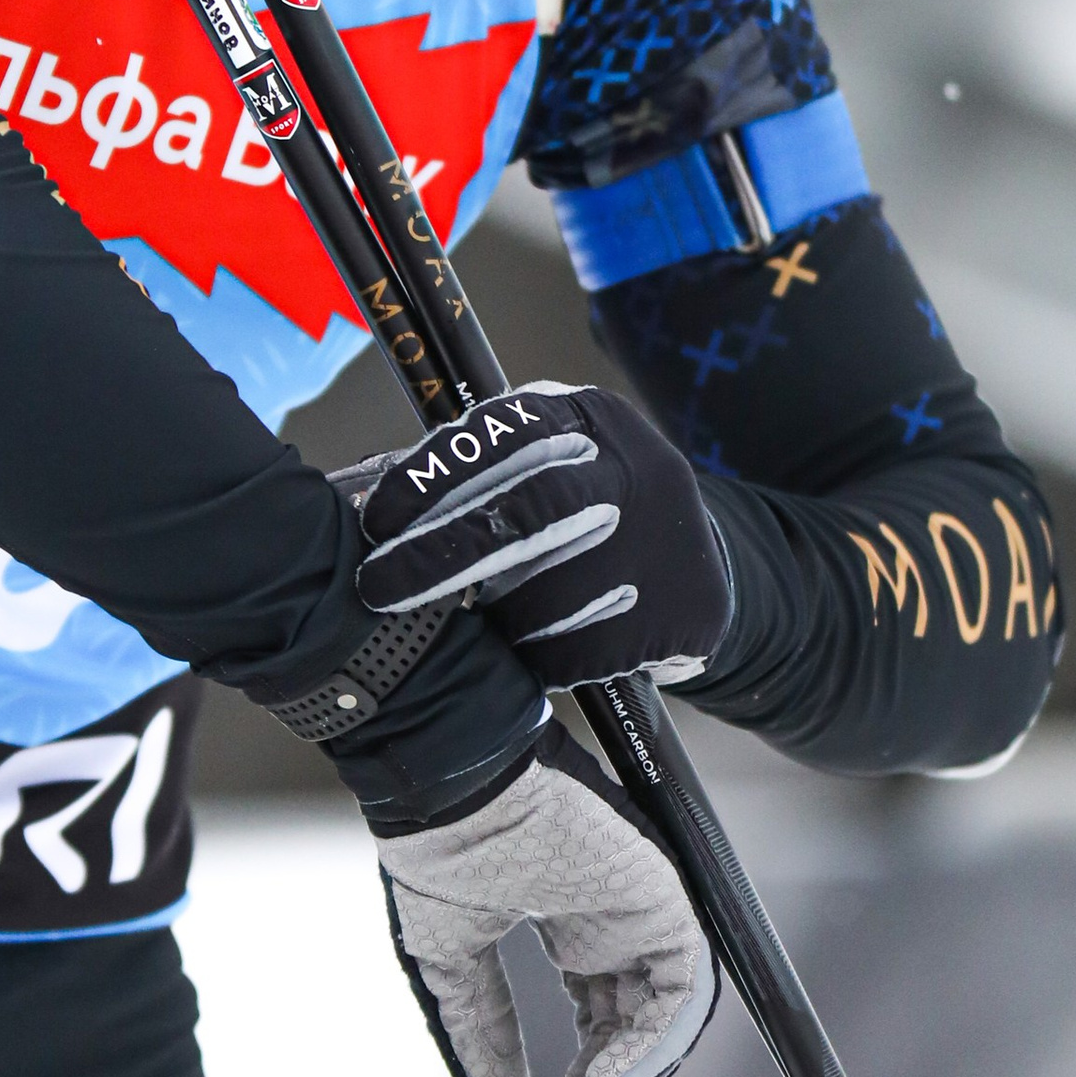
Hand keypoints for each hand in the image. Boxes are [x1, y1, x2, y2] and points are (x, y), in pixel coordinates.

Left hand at [347, 381, 734, 691]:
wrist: (705, 570)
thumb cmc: (590, 514)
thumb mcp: (554, 460)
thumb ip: (483, 466)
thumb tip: (370, 496)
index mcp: (594, 418)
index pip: (503, 433)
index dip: (431, 478)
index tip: (375, 521)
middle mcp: (635, 470)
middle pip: (527, 511)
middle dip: (439, 555)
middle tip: (378, 587)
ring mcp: (665, 541)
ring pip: (548, 592)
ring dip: (495, 618)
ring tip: (480, 623)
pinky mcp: (681, 609)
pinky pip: (580, 650)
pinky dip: (539, 658)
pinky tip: (529, 651)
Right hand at [371, 720, 716, 1076]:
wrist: (445, 784)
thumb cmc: (438, 852)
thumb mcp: (451, 962)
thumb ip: (482, 1029)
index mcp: (577, 930)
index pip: (602, 1023)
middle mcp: (619, 926)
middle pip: (638, 1033)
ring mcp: (645, 913)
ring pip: (666, 1022)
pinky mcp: (663, 900)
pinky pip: (683, 990)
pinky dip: (652, 1045)